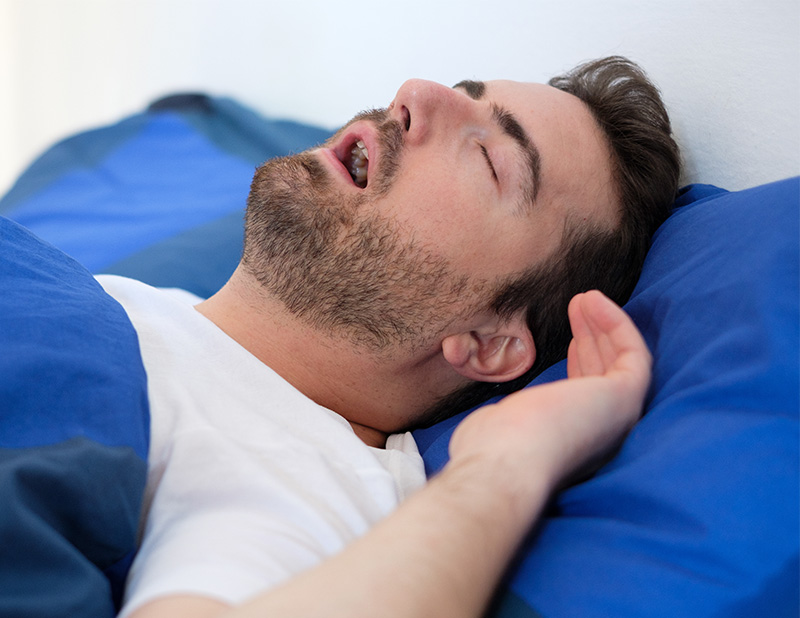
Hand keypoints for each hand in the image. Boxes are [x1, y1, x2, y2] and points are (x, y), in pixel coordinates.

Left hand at [448, 290, 651, 493]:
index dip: (582, 363)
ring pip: (619, 362)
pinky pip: (633, 353)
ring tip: (584, 298)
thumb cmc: (492, 447)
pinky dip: (617, 324)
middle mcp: (602, 434)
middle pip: (604, 376)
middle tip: (578, 307)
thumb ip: (509, 420)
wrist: (504, 461)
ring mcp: (617, 417)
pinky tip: (595, 301)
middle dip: (593, 339)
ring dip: (603, 326)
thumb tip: (497, 417)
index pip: (585, 398)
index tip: (570, 339)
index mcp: (573, 442)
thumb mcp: (498, 425)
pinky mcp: (626, 398)